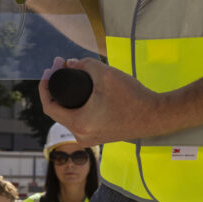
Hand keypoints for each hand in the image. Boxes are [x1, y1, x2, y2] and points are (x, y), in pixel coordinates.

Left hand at [37, 57, 166, 147]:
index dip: (46, 85)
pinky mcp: (100, 136)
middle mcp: (81, 136)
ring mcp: (91, 138)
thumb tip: (71, 63)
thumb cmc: (132, 97)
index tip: (51, 69)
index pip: (49, 106)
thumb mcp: (106, 74)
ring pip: (70, 115)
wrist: (156, 116)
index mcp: (79, 124)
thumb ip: (84, 65)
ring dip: (68, 95)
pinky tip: (82, 89)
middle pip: (58, 110)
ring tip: (73, 73)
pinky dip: (78, 104)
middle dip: (57, 86)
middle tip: (63, 65)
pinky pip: (81, 119)